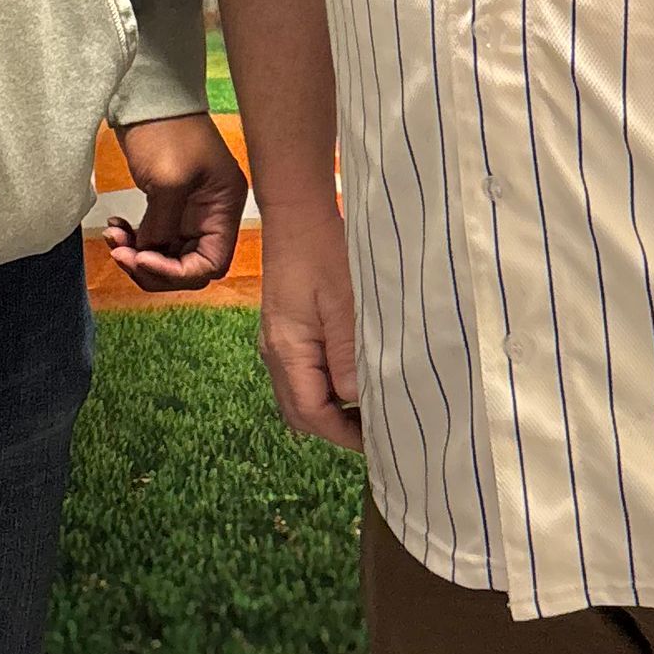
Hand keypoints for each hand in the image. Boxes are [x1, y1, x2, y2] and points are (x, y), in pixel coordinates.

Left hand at [103, 113, 248, 292]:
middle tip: (122, 254)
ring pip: (166, 253)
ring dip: (138, 254)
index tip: (144, 258)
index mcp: (224, 207)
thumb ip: (162, 227)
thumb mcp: (168, 181)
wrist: (147, 94)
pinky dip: (134, 239)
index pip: (211, 264)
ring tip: (113, 239)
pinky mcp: (168, 202)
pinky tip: (116, 228)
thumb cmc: (166, 130)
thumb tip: (149, 255)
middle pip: (188, 264)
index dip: (178, 272)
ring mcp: (189, 209)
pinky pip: (153, 236)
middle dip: (153, 266)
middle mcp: (212, 213)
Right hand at [257, 200, 361, 449]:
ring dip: (330, 409)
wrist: (297, 213)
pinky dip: (324, 388)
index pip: (311, 414)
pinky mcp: (285, 329)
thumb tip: (357, 401)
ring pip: (299, 395)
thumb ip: (348, 355)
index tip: (379, 439)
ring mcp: (277, 341)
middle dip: (335, 428)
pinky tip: (352, 376)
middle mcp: (274, 353)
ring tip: (369, 407)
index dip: (344, 434)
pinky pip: (301, 374)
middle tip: (376, 429)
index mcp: (287, 351)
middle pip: (299, 412)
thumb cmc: (324, 253)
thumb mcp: (344, 304)